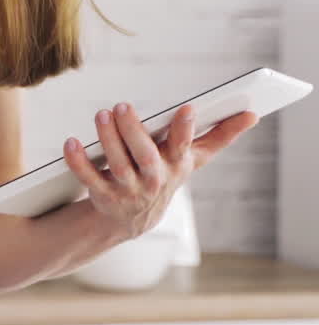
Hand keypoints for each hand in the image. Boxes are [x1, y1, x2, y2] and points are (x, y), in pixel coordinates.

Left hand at [63, 101, 256, 239]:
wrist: (133, 219)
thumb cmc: (164, 175)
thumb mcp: (191, 160)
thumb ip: (220, 137)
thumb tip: (253, 114)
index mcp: (175, 166)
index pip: (183, 147)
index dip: (185, 130)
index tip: (187, 109)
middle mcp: (153, 180)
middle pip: (144, 155)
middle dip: (133, 130)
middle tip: (121, 105)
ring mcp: (127, 190)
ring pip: (116, 165)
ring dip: (107, 139)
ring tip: (101, 114)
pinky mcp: (102, 196)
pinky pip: (88, 178)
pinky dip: (78, 161)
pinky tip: (70, 142)